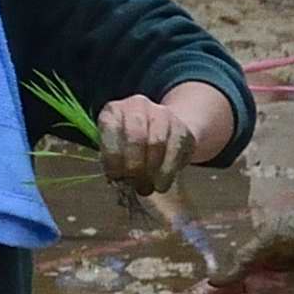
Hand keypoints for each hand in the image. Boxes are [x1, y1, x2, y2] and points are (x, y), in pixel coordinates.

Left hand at [87, 84, 231, 191]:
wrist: (163, 129)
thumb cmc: (131, 145)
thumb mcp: (114, 147)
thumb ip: (113, 160)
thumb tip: (118, 180)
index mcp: (114, 110)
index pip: (111, 129)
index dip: (112, 156)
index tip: (116, 176)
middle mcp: (137, 105)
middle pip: (136, 135)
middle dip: (135, 164)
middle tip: (135, 184)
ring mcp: (162, 113)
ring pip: (157, 143)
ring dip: (152, 170)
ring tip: (148, 187)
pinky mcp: (182, 127)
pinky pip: (176, 150)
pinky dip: (167, 171)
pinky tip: (162, 183)